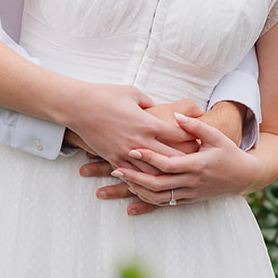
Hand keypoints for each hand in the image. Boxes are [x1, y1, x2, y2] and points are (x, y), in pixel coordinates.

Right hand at [78, 99, 203, 215]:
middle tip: (197, 164)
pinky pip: (132, 175)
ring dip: (166, 175)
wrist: (78, 106)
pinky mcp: (114, 159)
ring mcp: (126, 153)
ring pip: (153, 173)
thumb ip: (149, 103)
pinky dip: (144, 180)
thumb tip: (157, 108)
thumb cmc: (105, 95)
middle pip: (170, 158)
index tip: (199, 140)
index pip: (177, 135)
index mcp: (147, 123)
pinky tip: (151, 184)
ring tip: (177, 178)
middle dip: (185, 161)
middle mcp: (139, 141)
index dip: (191, 138)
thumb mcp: (133, 93)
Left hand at [110, 112, 273, 207]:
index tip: (132, 150)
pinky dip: (146, 204)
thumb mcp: (216, 136)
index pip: (168, 164)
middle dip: (134, 177)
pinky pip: (164, 205)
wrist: (244, 177)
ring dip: (137, 191)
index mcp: (197, 165)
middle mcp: (192, 182)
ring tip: (119, 182)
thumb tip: (176, 115)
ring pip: (159, 197)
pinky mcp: (189, 200)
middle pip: (158, 183)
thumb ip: (195, 126)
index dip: (149, 157)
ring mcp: (190, 194)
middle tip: (114, 169)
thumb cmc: (229, 153)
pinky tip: (130, 203)